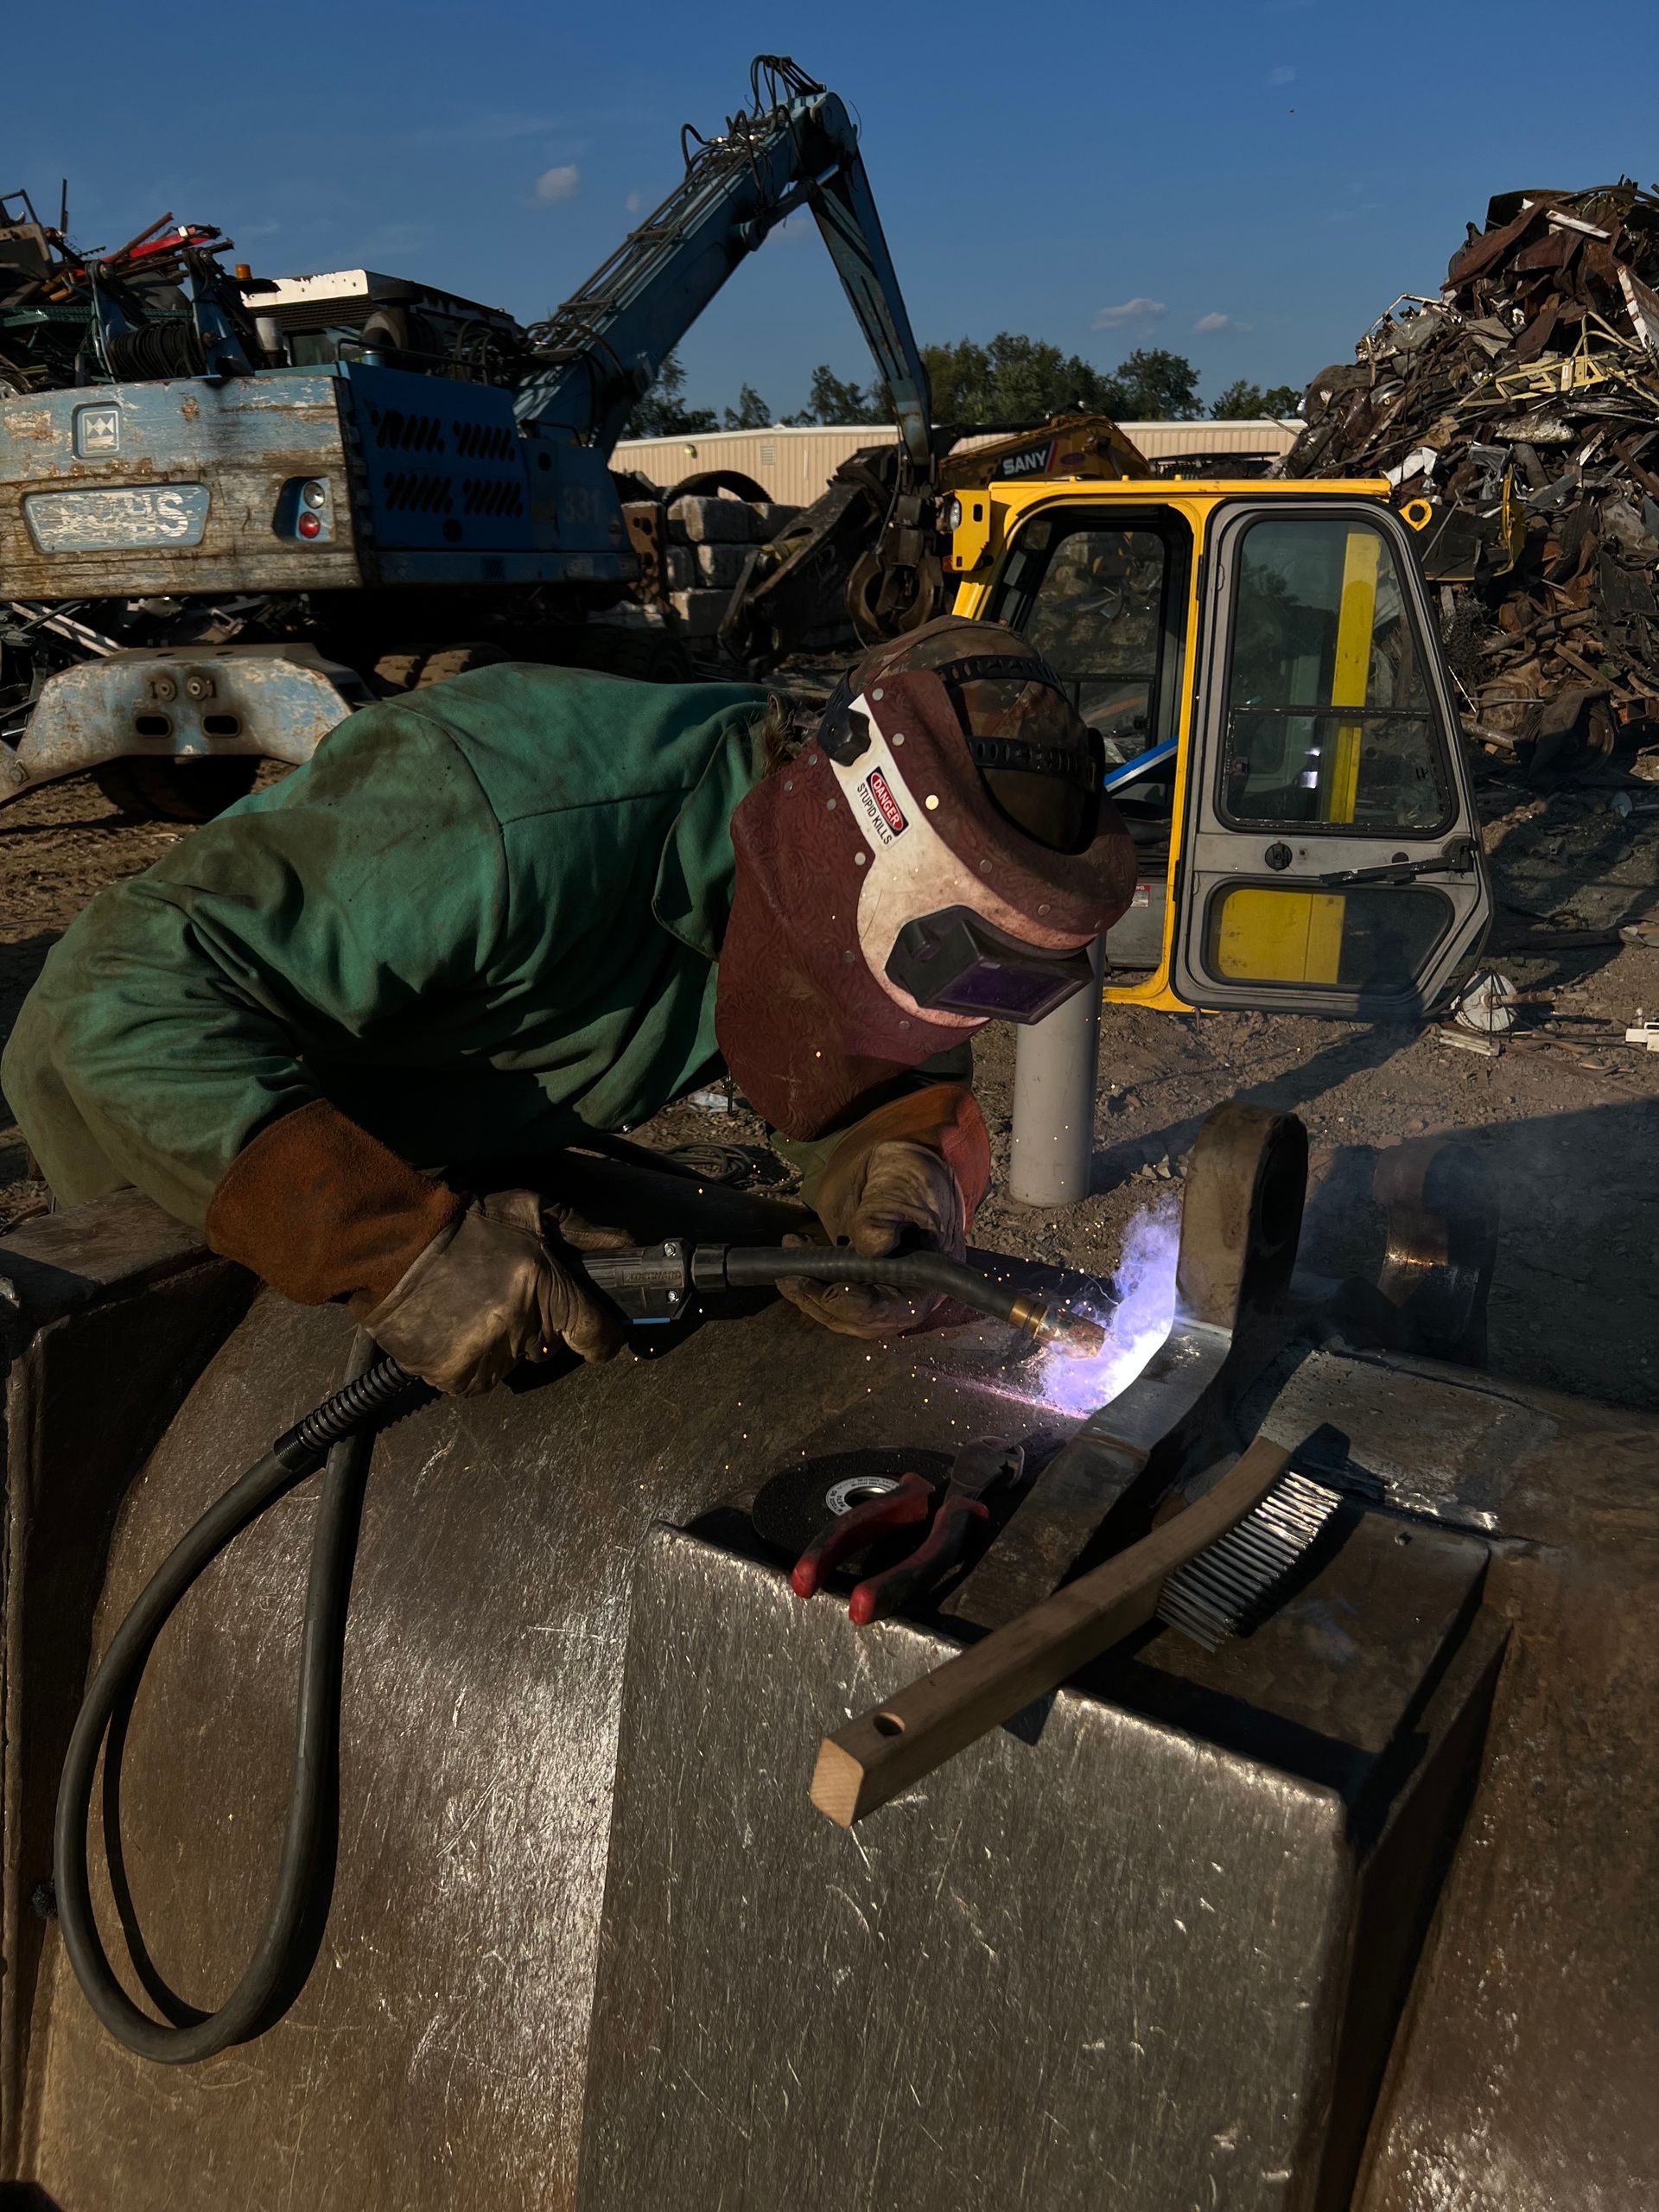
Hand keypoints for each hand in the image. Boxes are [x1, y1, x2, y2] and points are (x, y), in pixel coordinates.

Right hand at [360, 1189, 630, 1394]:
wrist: (390, 1246)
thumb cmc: (463, 1225)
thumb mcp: (528, 1211)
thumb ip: (582, 1230)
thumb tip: (630, 1241)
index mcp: (543, 1287)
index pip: (596, 1334)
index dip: (601, 1337)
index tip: (596, 1336)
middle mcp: (520, 1326)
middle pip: (550, 1347)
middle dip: (537, 1326)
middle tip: (504, 1295)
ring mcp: (487, 1353)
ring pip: (513, 1364)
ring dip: (501, 1345)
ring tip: (471, 1309)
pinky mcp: (456, 1375)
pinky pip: (478, 1381)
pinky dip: (469, 1362)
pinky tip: (452, 1329)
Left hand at [778, 1140, 964, 1339]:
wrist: (889, 1162)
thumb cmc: (906, 1172)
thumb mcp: (899, 1185)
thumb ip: (886, 1212)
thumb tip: (875, 1245)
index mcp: (931, 1275)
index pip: (901, 1308)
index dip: (866, 1308)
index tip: (835, 1293)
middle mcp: (906, 1290)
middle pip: (865, 1319)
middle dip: (825, 1304)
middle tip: (795, 1280)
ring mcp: (878, 1286)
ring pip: (842, 1311)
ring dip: (810, 1294)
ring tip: (785, 1270)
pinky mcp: (855, 1279)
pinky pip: (830, 1292)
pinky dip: (808, 1278)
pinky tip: (793, 1249)